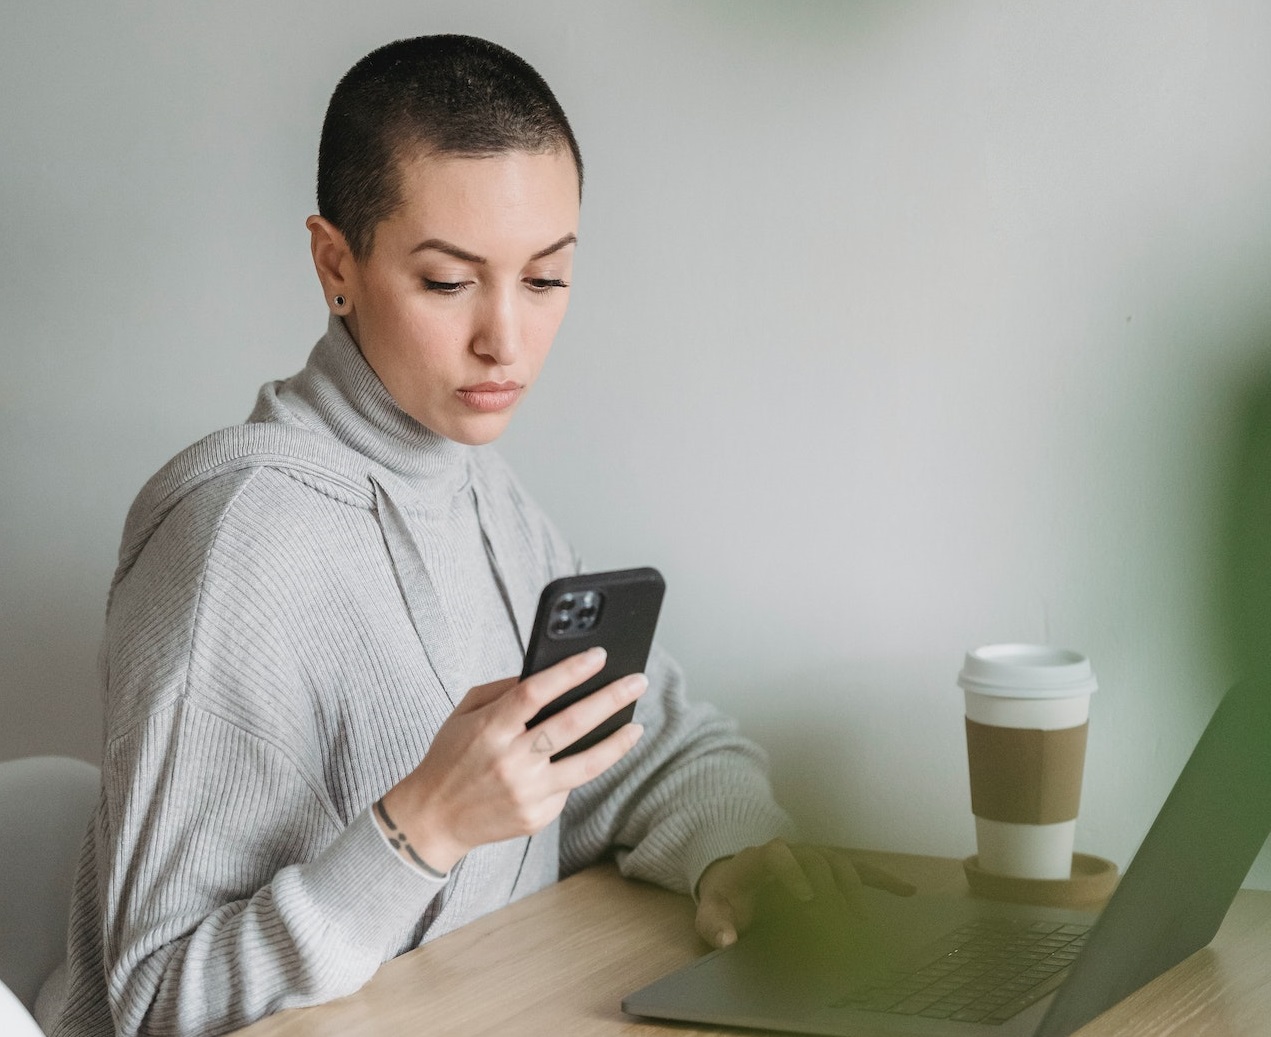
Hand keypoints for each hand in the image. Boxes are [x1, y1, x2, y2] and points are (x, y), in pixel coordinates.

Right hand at [380, 647, 646, 871]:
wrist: (432, 819)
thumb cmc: (450, 758)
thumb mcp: (464, 714)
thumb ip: (502, 691)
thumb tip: (548, 675)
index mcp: (489, 729)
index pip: (534, 692)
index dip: (569, 671)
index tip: (598, 655)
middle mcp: (510, 761)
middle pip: (570, 725)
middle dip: (609, 699)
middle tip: (637, 681)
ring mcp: (525, 792)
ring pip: (585, 764)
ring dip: (617, 742)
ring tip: (636, 725)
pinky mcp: (536, 817)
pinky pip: (568, 788)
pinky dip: (578, 770)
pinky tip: (586, 758)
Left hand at [694, 839, 916, 948]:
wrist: (738, 883)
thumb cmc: (726, 898)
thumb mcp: (711, 912)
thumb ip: (714, 925)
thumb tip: (728, 940)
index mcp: (760, 857)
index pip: (779, 853)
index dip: (794, 872)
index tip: (806, 899)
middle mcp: (792, 851)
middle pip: (816, 859)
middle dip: (829, 887)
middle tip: (837, 920)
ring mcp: (813, 859)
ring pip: (841, 865)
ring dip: (855, 891)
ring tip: (862, 922)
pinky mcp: (830, 871)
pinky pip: (859, 871)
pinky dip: (883, 880)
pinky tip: (907, 891)